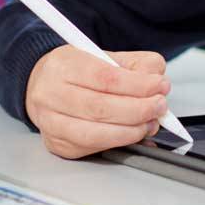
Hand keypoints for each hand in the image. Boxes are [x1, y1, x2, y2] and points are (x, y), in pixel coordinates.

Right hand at [25, 46, 170, 158]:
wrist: (45, 85)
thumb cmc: (77, 70)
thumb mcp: (106, 56)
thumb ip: (136, 64)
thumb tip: (157, 81)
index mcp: (63, 66)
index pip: (106, 78)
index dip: (138, 85)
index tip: (160, 85)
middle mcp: (50, 94)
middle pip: (100, 108)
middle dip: (139, 110)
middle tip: (159, 106)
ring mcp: (50, 122)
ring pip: (95, 134)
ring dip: (131, 131)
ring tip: (150, 122)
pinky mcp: (57, 144)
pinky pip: (92, 148)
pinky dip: (119, 143)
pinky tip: (134, 134)